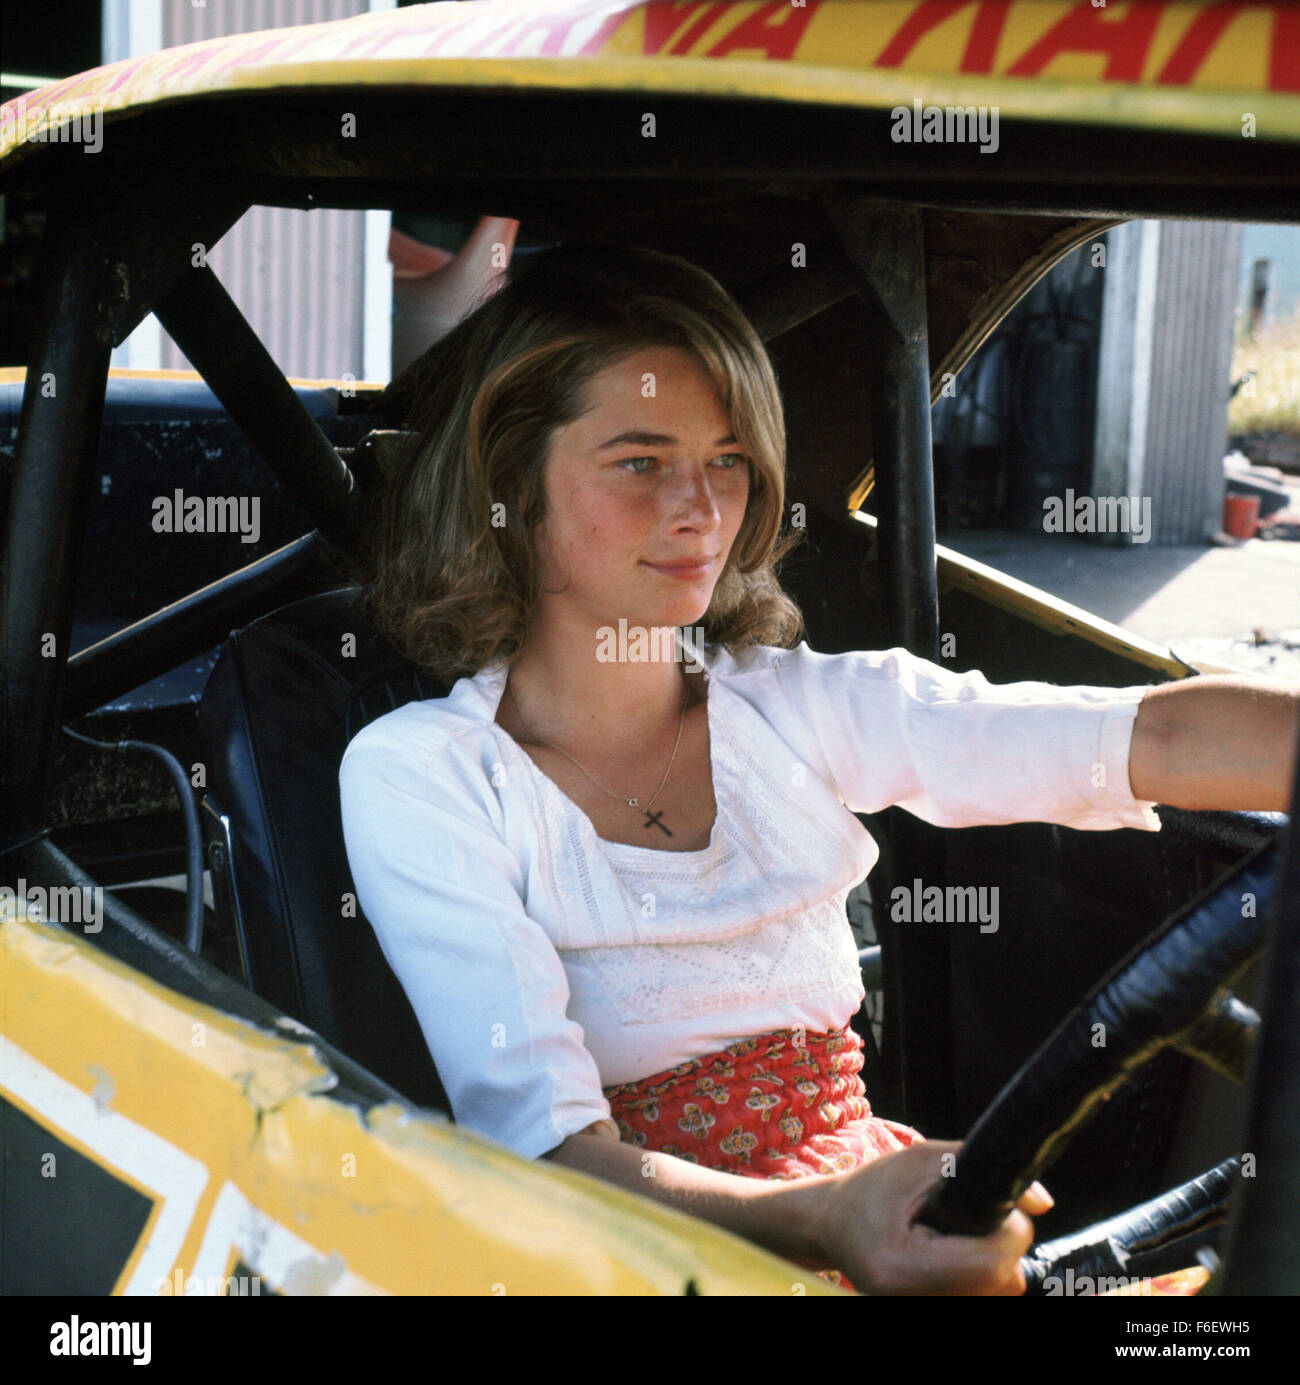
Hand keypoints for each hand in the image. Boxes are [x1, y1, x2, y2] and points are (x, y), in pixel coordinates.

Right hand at [818, 1140, 1052, 1294]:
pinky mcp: (926, 1309)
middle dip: (1005, 1247)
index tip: (1005, 1209)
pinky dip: (981, 1276)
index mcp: (901, 1267)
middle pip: (999, 1286)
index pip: (988, 1266)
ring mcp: (917, 1310)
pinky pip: (980, 1297)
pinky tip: (957, 1255)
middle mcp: (909, 1301)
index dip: (1010, 1234)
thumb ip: (974, 1168)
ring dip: (995, 1263)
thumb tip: (1044, 1203)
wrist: (832, 1224)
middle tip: (978, 1218)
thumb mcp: (918, 1162)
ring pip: (996, 1295)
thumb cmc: (871, 1189)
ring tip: (962, 1236)